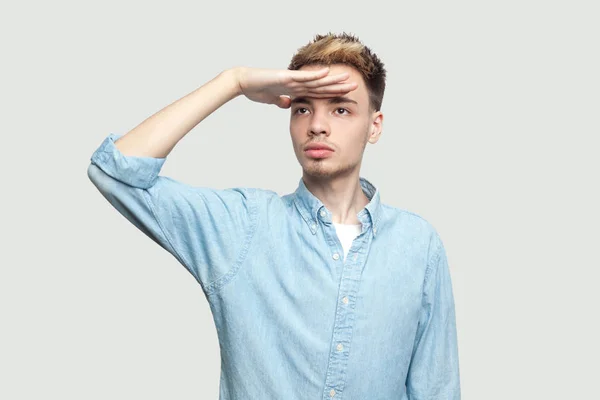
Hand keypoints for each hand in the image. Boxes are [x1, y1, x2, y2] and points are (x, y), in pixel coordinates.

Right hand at [232, 66, 357, 108]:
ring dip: (332, 79)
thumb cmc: (255, 89)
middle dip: (339, 86)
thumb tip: (288, 104)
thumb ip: (281, 100)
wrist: (243, 82)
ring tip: (348, 78)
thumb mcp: (272, 99)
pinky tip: (327, 73)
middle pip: (322, 85)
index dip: (332, 94)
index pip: (318, 93)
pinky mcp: (285, 77)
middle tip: (356, 86)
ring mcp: (292, 79)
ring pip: (317, 80)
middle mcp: (297, 83)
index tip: (345, 96)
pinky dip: (315, 75)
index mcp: (295, 89)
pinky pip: (303, 77)